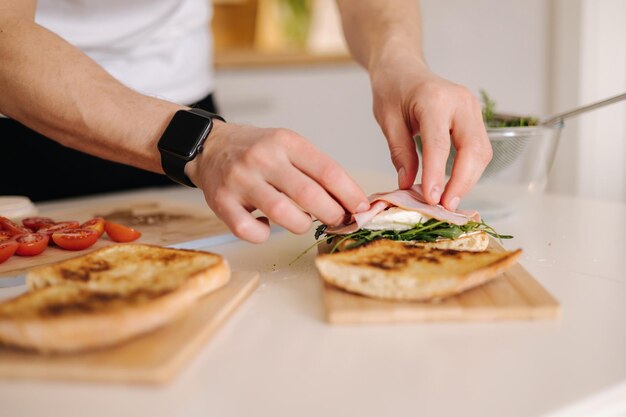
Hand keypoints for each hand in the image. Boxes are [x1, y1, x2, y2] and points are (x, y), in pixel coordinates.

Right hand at [186, 122, 369, 242]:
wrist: (209, 146)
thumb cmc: (256, 150)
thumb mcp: (288, 147)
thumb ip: (316, 171)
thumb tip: (351, 202)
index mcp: (286, 142)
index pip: (327, 170)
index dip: (350, 194)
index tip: (362, 209)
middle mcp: (263, 159)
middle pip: (309, 195)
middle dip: (332, 215)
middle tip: (338, 221)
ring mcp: (240, 181)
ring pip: (283, 215)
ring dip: (301, 226)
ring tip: (303, 223)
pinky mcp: (221, 202)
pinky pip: (250, 231)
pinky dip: (264, 235)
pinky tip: (267, 226)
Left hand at [369, 55, 491, 209]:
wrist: (404, 66)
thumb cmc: (392, 89)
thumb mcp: (387, 119)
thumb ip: (399, 152)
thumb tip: (407, 185)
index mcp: (435, 99)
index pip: (439, 143)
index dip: (437, 174)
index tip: (431, 200)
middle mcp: (461, 102)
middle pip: (473, 149)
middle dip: (462, 182)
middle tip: (445, 207)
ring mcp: (473, 109)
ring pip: (481, 152)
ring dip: (468, 180)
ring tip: (447, 202)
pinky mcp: (475, 119)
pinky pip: (479, 149)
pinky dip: (469, 171)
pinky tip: (453, 187)